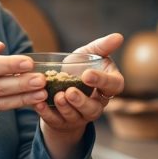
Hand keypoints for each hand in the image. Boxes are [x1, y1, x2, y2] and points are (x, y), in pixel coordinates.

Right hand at [0, 34, 46, 116]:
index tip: (29, 62)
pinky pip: (1, 105)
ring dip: (24, 97)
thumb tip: (0, 46)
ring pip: (0, 99)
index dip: (9, 65)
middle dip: (21, 84)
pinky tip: (35, 98)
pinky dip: (19, 103)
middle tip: (42, 79)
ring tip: (43, 93)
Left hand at [34, 33, 124, 158]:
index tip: (87, 74)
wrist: (61, 86)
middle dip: (81, 101)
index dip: (102, 82)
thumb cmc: (79, 69)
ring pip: (76, 117)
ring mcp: (79, 116)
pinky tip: (39, 104)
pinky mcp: (62, 122)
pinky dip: (47, 113)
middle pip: (93, 108)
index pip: (113, 86)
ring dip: (66, 108)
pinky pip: (55, 120)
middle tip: (70, 91)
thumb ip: (102, 47)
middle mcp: (96, 105)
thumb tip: (119, 36)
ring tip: (57, 96)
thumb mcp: (89, 55)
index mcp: (107, 87)